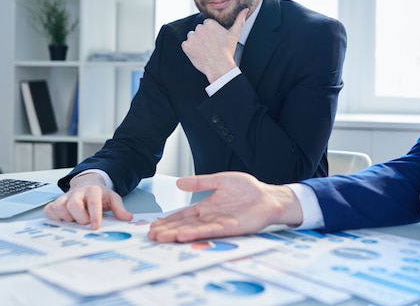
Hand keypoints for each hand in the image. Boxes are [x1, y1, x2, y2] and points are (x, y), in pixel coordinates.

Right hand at [44, 173, 132, 228]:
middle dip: (80, 218)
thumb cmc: (99, 194)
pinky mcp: (55, 202)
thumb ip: (119, 209)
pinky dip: (54, 218)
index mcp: (93, 190)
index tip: (95, 227)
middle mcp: (77, 192)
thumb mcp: (112, 198)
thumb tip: (127, 217)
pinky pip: (50, 210)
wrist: (87, 185)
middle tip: (85, 223)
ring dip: (67, 218)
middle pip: (73, 205)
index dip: (94, 215)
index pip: (93, 202)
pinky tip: (63, 220)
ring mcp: (65, 197)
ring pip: (60, 208)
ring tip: (75, 221)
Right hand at [147, 171, 302, 242]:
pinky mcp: (230, 228)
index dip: (168, 221)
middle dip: (167, 231)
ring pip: (193, 231)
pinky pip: (210, 232)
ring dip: (177, 235)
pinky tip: (184, 236)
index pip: (182, 215)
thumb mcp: (219, 180)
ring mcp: (219, 224)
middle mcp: (210, 218)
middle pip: (184, 225)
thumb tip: (180, 182)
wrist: (268, 197)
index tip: (154, 226)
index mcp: (206, 207)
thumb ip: (200, 182)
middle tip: (151, 236)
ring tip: (162, 239)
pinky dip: (196, 234)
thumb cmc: (248, 190)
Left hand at [181, 8, 247, 82]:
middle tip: (211, 47)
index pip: (207, 25)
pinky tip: (199, 54)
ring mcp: (192, 37)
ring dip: (196, 42)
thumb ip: (239, 20)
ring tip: (205, 50)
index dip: (211, 33)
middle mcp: (199, 28)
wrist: (220, 67)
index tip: (215, 41)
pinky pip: (186, 45)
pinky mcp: (186, 46)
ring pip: (192, 37)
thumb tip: (245, 9)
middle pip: (199, 30)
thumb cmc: (228, 51)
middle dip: (203, 37)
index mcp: (210, 23)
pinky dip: (190, 49)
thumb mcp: (235, 34)